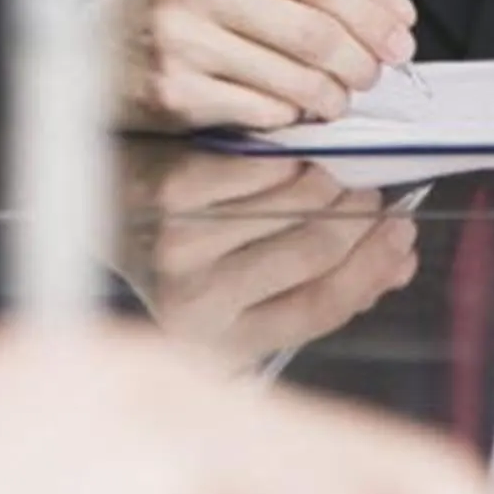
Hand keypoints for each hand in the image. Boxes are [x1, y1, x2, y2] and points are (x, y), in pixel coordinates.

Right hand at [97, 0, 417, 130]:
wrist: (92, 44)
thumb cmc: (178, 5)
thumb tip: (394, 11)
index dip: (372, 14)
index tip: (399, 39)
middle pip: (314, 33)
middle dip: (359, 62)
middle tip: (370, 75)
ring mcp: (182, 41)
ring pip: (295, 79)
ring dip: (330, 95)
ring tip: (334, 96)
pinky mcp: (175, 92)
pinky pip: (263, 112)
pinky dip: (290, 115)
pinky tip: (289, 107)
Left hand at [116, 149, 420, 369]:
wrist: (90, 205)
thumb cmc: (174, 250)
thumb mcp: (238, 288)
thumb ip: (317, 284)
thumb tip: (398, 265)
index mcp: (220, 339)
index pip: (322, 306)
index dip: (372, 268)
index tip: (402, 234)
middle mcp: (199, 300)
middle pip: (314, 253)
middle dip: (358, 220)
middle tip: (376, 195)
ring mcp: (182, 245)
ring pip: (292, 205)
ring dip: (329, 184)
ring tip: (341, 174)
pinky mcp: (170, 193)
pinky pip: (259, 169)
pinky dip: (288, 158)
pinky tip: (298, 153)